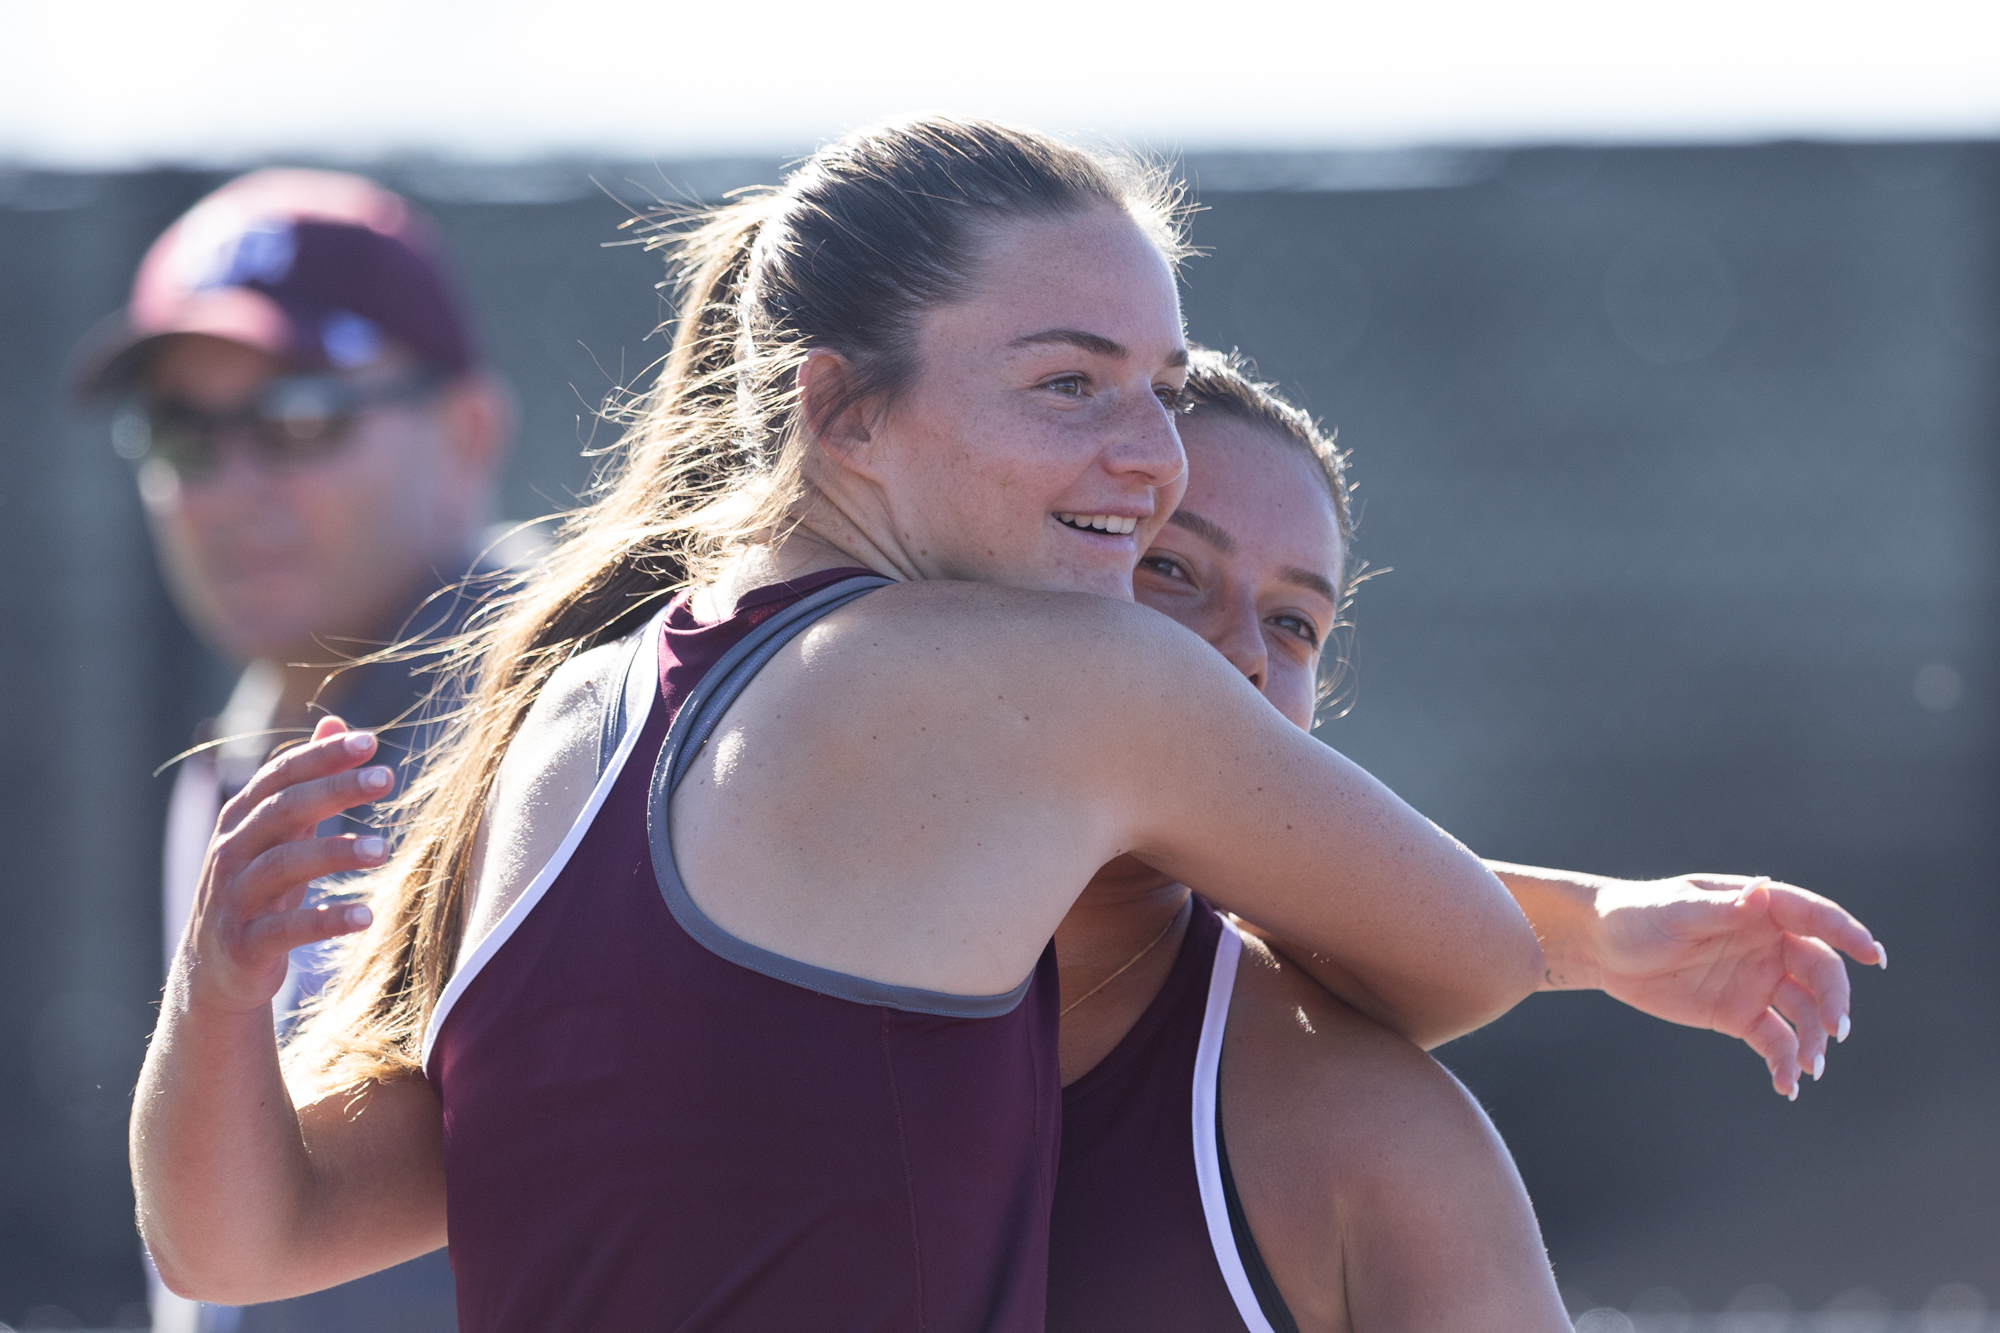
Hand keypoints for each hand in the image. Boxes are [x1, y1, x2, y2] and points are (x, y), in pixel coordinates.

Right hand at [177, 716, 394, 1015]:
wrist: (214, 972)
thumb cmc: (258, 890)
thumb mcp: (280, 833)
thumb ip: (307, 781)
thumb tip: (336, 721)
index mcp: (240, 820)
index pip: (279, 776)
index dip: (321, 756)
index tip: (370, 741)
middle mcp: (230, 853)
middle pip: (281, 811)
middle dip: (333, 791)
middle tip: (386, 779)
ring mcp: (232, 899)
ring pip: (282, 866)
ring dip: (334, 853)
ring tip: (383, 849)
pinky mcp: (244, 944)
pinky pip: (287, 929)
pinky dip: (327, 921)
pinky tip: (367, 916)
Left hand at [1576, 875, 1883, 1099]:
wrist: (1601, 948)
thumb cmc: (1637, 915)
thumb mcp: (1675, 911)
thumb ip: (1721, 909)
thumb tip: (1762, 893)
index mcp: (1759, 910)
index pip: (1814, 918)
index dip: (1847, 934)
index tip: (1874, 956)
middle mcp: (1768, 946)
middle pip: (1820, 971)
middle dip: (1834, 1000)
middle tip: (1836, 1030)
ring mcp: (1758, 982)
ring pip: (1804, 1011)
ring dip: (1815, 1039)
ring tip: (1811, 1067)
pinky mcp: (1740, 1016)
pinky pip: (1775, 1041)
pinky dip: (1785, 1063)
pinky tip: (1787, 1086)